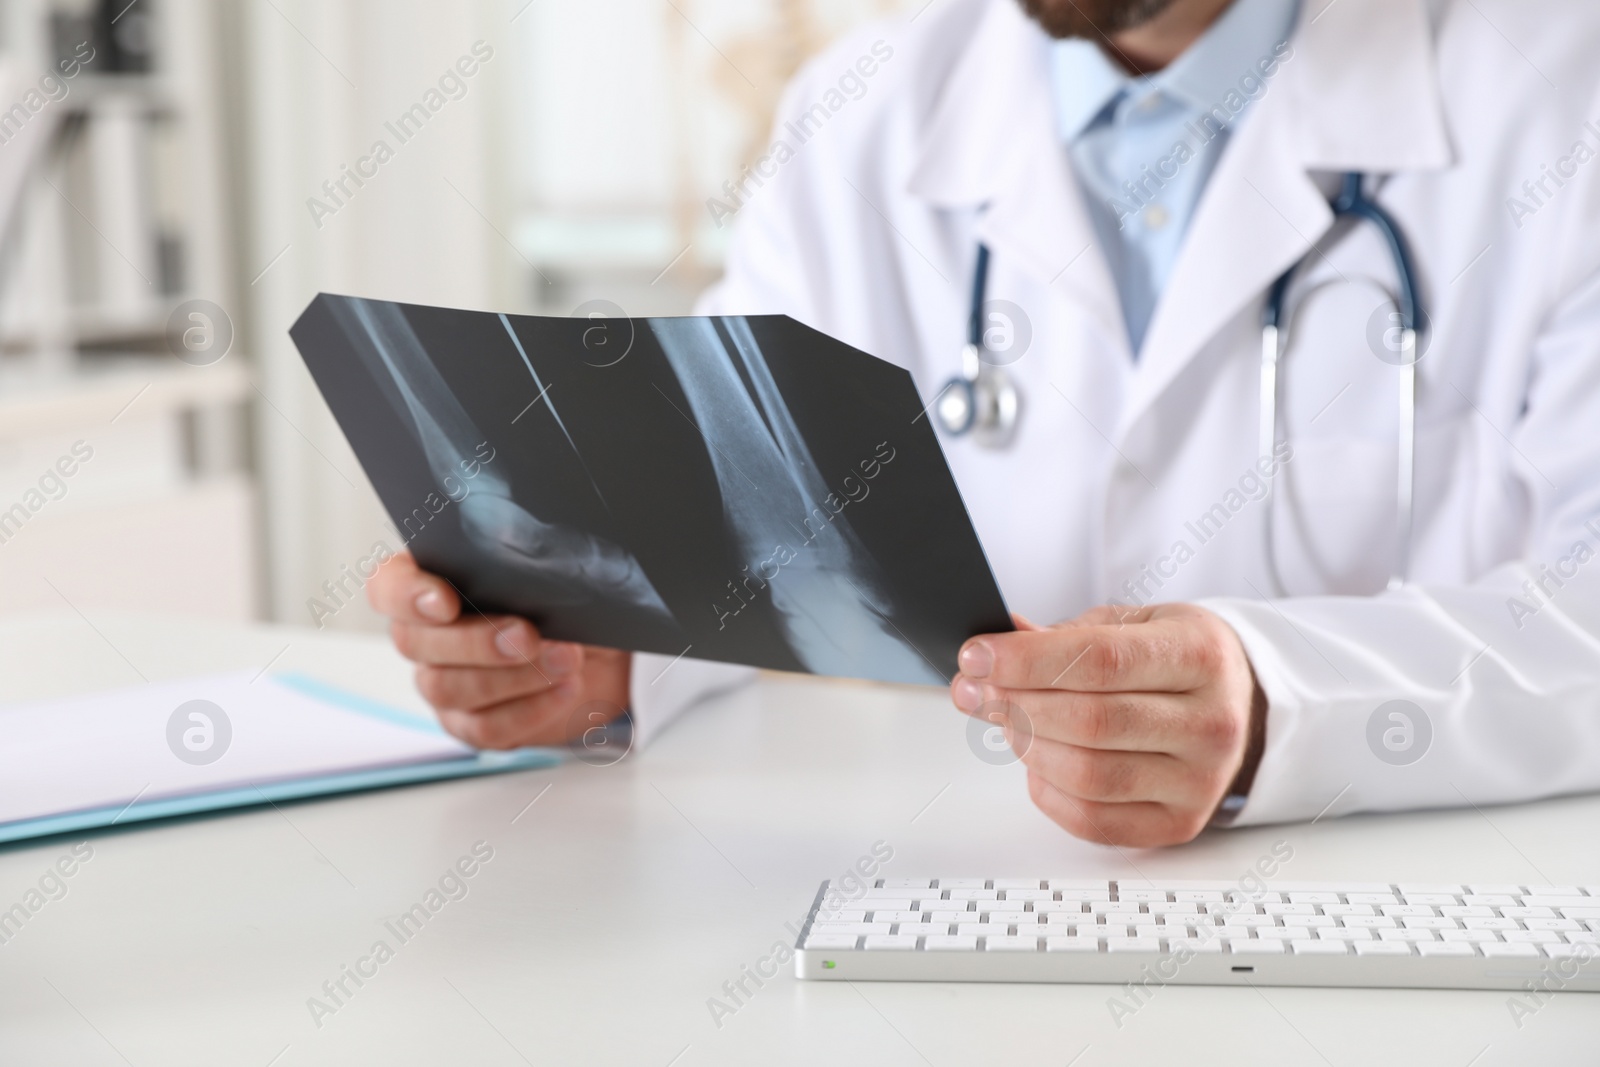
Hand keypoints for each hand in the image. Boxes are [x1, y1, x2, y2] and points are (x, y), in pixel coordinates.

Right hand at [367, 552, 630, 747]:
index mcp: (428, 583)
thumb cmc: (556, 600)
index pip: (388, 587)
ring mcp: (439, 683)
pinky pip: (484, 726)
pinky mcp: (468, 723)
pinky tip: (565, 689)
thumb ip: (526, 568)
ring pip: (447, 688)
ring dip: (513, 676)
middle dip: (477, 641)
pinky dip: (531, 708)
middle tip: (530, 636)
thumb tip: (537, 571)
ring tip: (566, 660)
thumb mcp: (548, 575)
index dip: (407, 595)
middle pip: (415, 643)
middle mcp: (422, 637)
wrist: (588, 650)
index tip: (446, 602)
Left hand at [950, 604, 1264, 847]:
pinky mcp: (1180, 824)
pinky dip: (1047, 792)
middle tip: (974, 689)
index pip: (1100, 660)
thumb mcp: (1133, 624)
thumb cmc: (1175, 660)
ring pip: (1089, 775)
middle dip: (1015, 703)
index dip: (1027, 660)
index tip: (976, 656)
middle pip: (1090, 721)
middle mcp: (1212, 722)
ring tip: (1005, 720)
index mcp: (1201, 655)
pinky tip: (1036, 762)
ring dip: (1027, 746)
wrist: (1239, 705)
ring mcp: (1200, 781)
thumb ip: (1064, 634)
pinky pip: (1093, 820)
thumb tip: (996, 641)